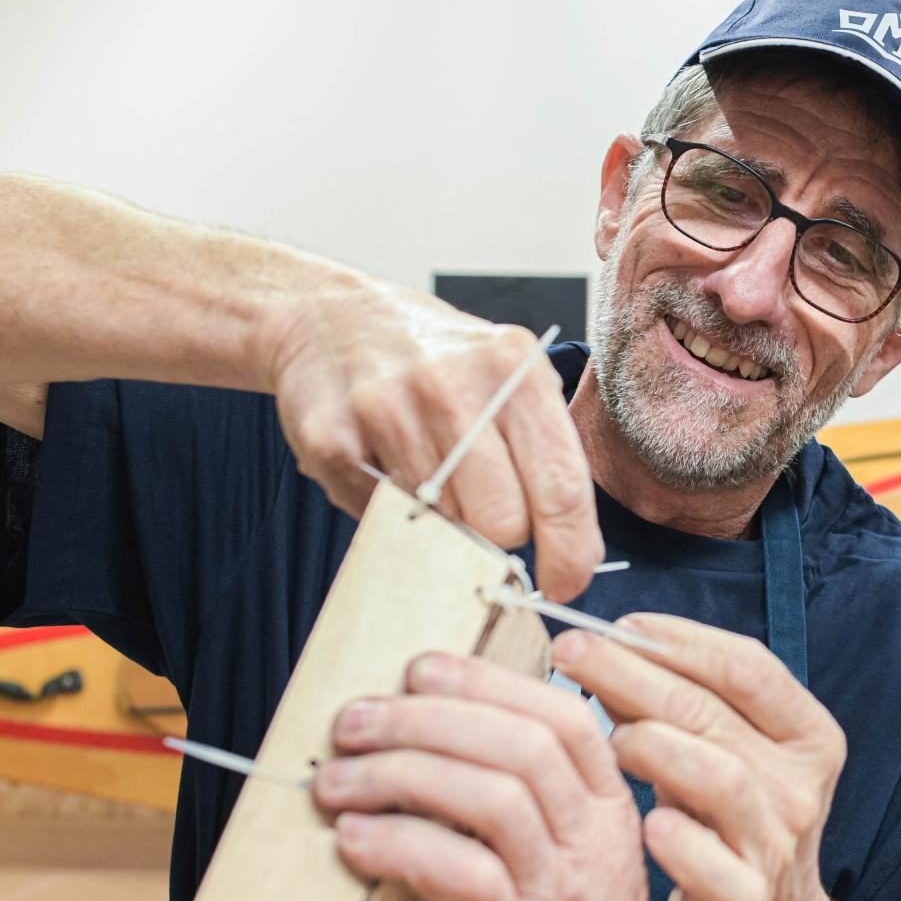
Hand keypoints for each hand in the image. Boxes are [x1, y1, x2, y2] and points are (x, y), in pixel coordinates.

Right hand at [261, 271, 601, 599]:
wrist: (329, 317)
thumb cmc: (438, 359)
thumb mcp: (509, 376)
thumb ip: (543, 450)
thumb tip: (571, 552)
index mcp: (514, 370)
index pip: (561, 488)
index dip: (569, 554)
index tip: (564, 583)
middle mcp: (452, 386)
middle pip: (502, 524)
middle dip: (500, 538)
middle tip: (484, 512)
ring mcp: (386, 411)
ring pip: (443, 528)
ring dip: (443, 521)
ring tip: (428, 472)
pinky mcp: (331, 441)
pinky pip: (380, 519)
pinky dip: (389, 511)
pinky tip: (385, 465)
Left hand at [316, 650, 703, 900]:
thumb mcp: (568, 870)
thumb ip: (521, 813)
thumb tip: (424, 758)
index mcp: (609, 815)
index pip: (562, 716)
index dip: (484, 680)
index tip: (419, 668)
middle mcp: (592, 845)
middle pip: (520, 743)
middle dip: (424, 718)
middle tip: (353, 724)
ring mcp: (561, 896)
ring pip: (493, 796)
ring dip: (400, 774)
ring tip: (337, 783)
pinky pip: (462, 876)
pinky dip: (400, 845)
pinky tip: (355, 842)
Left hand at [552, 614, 848, 900]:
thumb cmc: (724, 823)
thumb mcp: (718, 754)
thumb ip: (674, 706)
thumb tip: (603, 648)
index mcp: (807, 736)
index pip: (748, 667)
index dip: (681, 640)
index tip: (620, 624)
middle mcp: (801, 786)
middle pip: (714, 714)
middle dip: (634, 675)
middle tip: (572, 653)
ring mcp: (778, 846)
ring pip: (718, 778)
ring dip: (651, 747)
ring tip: (602, 740)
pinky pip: (712, 867)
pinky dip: (677, 842)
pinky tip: (642, 824)